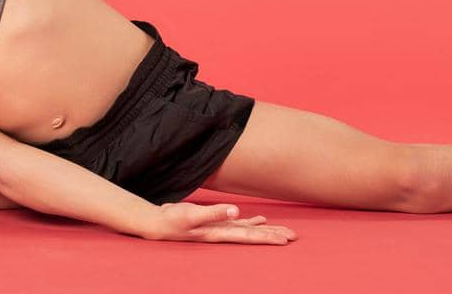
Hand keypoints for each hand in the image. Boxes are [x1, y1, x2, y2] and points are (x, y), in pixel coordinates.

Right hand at [143, 202, 296, 243]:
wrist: (157, 223)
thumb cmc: (172, 220)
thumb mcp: (191, 215)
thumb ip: (213, 213)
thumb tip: (235, 210)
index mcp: (219, 232)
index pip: (249, 235)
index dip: (266, 237)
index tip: (284, 240)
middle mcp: (223, 232)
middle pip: (253, 235)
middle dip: (272, 235)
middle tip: (293, 237)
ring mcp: (219, 228)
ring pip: (248, 229)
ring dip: (265, 230)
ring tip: (283, 232)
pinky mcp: (214, 222)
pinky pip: (237, 222)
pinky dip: (250, 222)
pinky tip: (260, 220)